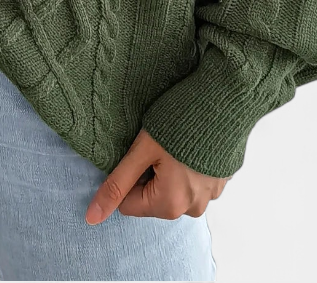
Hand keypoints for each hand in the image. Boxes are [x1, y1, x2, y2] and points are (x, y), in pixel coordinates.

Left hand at [85, 129, 227, 223]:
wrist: (224, 99)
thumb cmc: (179, 122)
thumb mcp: (141, 151)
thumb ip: (116, 185)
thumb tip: (92, 217)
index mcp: (170, 205)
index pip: (128, 203)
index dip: (128, 175)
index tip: (140, 153)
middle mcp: (192, 209)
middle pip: (151, 198)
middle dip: (148, 174)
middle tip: (158, 146)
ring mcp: (210, 196)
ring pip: (171, 190)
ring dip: (168, 171)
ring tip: (175, 143)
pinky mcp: (220, 182)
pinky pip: (191, 182)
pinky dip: (186, 167)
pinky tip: (191, 144)